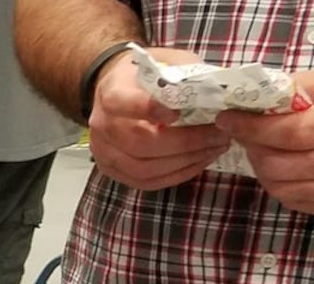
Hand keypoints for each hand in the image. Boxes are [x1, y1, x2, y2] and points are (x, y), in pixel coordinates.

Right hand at [88, 47, 232, 190]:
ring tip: (215, 149)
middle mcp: (102, 125)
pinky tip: (198, 162)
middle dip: (185, 142)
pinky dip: (176, 175)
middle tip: (220, 135)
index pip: (124, 104)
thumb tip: (220, 94)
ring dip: (185, 162)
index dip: (149, 110)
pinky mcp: (112, 170)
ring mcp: (104, 151)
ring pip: (144, 168)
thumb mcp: (167, 62)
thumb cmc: (147, 76)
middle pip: (139, 143)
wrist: (116, 90)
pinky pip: (145, 182)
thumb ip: (187, 75)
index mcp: (112, 92)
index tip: (178, 112)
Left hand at [214, 72, 313, 213]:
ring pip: (283, 188)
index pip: (291, 132)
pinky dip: (279, 184)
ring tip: (258, 148)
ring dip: (261, 168)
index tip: (226, 118)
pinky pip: (296, 201)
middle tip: (241, 133)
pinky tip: (278, 165)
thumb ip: (299, 88)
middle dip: (253, 148)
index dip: (253, 127)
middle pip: (281, 165)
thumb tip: (258, 99)